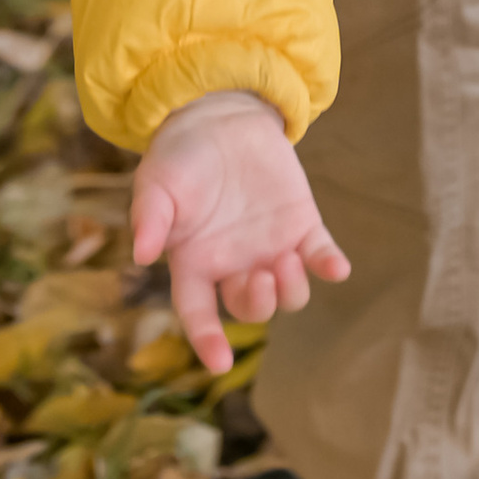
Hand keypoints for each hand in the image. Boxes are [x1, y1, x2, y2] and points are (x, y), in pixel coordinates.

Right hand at [132, 91, 348, 374]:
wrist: (219, 114)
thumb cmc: (179, 155)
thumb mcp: (156, 182)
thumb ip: (149, 218)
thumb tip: (142, 256)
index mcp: (195, 263)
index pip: (198, 312)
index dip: (207, 340)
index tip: (220, 364)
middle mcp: (234, 266)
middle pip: (250, 307)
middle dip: (259, 303)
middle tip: (262, 276)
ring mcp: (271, 248)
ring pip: (289, 294)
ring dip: (291, 289)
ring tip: (285, 259)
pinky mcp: (301, 226)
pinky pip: (321, 256)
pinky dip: (331, 266)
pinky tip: (337, 268)